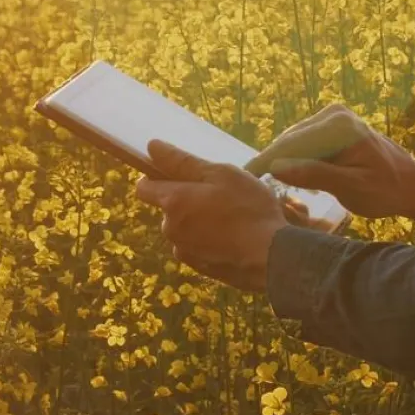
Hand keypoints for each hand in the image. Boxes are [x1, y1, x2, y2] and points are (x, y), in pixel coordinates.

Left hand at [134, 140, 287, 291]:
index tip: (180, 172)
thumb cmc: (248, 208)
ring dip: (199, 219)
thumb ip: (183, 162)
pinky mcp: (199, 267)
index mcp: (173, 201)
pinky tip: (232, 236)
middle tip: (220, 193)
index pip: (144, 187)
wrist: (271, 257)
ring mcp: (184, 250)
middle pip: (169, 207)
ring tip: (231, 216)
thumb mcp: (221, 174)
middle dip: (187, 198)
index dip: (157, 176)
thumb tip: (151, 146)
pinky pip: (197, 245)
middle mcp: (171, 228)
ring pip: (185, 227)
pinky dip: (208, 239)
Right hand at [244, 103, 414, 226]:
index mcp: (339, 126)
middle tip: (249, 187)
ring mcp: (331, 116)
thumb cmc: (385, 190)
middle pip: (289, 141)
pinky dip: (294, 158)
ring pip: (293, 142)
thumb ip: (316, 175)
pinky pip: (303, 142)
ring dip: (282, 162)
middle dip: (270, 162)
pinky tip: (289, 176)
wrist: (410, 183)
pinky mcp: (330, 123)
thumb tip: (277, 168)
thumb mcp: (352, 188)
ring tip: (266, 184)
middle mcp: (333, 114)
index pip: (292, 145)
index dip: (264, 162)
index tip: (242, 178)